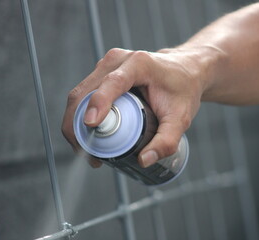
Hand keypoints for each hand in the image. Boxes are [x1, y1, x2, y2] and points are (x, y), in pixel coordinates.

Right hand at [62, 47, 219, 167]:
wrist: (183, 70)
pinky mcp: (101, 73)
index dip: (98, 103)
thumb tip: (144, 160)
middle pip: (84, 92)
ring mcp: (106, 66)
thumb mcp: (181, 117)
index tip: (91, 125)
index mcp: (138, 64)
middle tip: (87, 154)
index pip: (112, 83)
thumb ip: (167, 140)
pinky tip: (86, 136)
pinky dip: (79, 116)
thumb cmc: (183, 89)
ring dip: (74, 123)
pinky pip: (82, 95)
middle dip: (77, 125)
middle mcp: (117, 61)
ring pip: (78, 95)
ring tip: (86, 150)